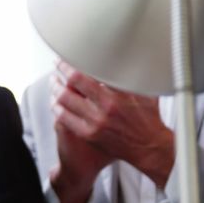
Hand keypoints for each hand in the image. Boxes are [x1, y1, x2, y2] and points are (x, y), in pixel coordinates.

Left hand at [52, 62, 174, 187]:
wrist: (149, 146)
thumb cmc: (149, 118)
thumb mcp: (145, 91)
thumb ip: (132, 76)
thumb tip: (128, 58)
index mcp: (119, 93)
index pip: (92, 70)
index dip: (77, 61)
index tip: (72, 55)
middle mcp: (106, 107)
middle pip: (73, 81)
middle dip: (62, 70)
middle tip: (58, 64)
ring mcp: (95, 122)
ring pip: (64, 99)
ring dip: (56, 88)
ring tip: (54, 82)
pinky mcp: (89, 134)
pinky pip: (64, 118)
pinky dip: (57, 108)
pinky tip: (56, 102)